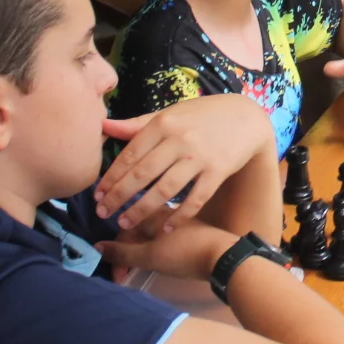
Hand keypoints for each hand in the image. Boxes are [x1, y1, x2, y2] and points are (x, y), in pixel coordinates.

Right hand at [95, 223, 231, 284]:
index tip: (117, 276)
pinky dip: (154, 251)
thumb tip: (97, 247)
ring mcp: (178, 221)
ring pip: (150, 236)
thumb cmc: (185, 254)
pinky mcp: (190, 232)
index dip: (115, 255)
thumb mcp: (150, 256)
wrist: (225, 256)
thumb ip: (123, 253)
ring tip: (138, 272)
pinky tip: (158, 262)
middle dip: (126, 255)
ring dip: (140, 254)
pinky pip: (164, 239)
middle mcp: (164, 212)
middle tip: (125, 278)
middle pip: (136, 232)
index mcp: (152, 213)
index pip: (123, 231)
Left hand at [96, 96, 274, 232]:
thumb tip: (103, 128)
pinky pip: (195, 200)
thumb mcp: (170, 114)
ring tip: (124, 224)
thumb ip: (137, 125)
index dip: (111, 177)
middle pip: (142, 174)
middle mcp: (180, 140)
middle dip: (119, 196)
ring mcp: (200, 157)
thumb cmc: (202, 115)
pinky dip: (179, 217)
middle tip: (102, 213)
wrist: (246, 117)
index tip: (97, 194)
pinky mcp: (218, 172)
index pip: (130, 154)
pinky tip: (164, 229)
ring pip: (165, 190)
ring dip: (141, 210)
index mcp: (164, 123)